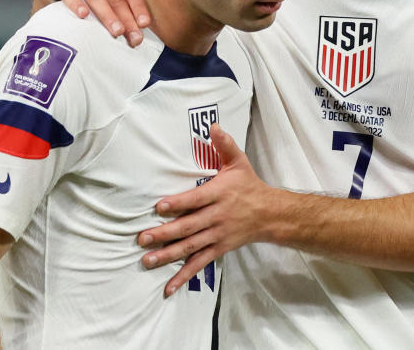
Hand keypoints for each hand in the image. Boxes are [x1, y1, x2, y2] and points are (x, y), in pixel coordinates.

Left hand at [137, 124, 274, 295]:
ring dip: (167, 255)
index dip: (178, 204)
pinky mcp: (218, 249)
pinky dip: (184, 276)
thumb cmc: (250, 185)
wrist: (271, 214)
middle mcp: (217, 217)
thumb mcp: (239, 162)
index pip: (196, 200)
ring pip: (190, 247)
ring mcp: (217, 235)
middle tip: (142, 238)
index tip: (159, 207)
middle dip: (164, 234)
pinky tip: (168, 287)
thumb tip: (213, 126)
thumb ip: (225, 145)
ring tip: (147, 260)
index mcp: (219, 194)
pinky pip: (199, 264)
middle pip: (188, 227)